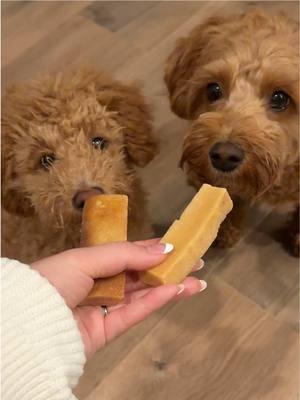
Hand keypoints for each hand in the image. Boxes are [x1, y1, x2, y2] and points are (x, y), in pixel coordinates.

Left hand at [32, 239, 205, 358]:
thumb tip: (163, 248)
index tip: (178, 245)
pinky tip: (176, 291)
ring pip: (142, 295)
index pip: (127, 254)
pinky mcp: (106, 331)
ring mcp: (103, 309)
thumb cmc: (53, 280)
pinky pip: (135, 314)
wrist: (29, 325)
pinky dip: (156, 302)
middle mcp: (98, 285)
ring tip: (197, 280)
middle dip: (168, 269)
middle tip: (195, 262)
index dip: (153, 249)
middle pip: (139, 275)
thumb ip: (126, 254)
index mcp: (89, 264)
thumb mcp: (87, 258)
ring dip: (170, 286)